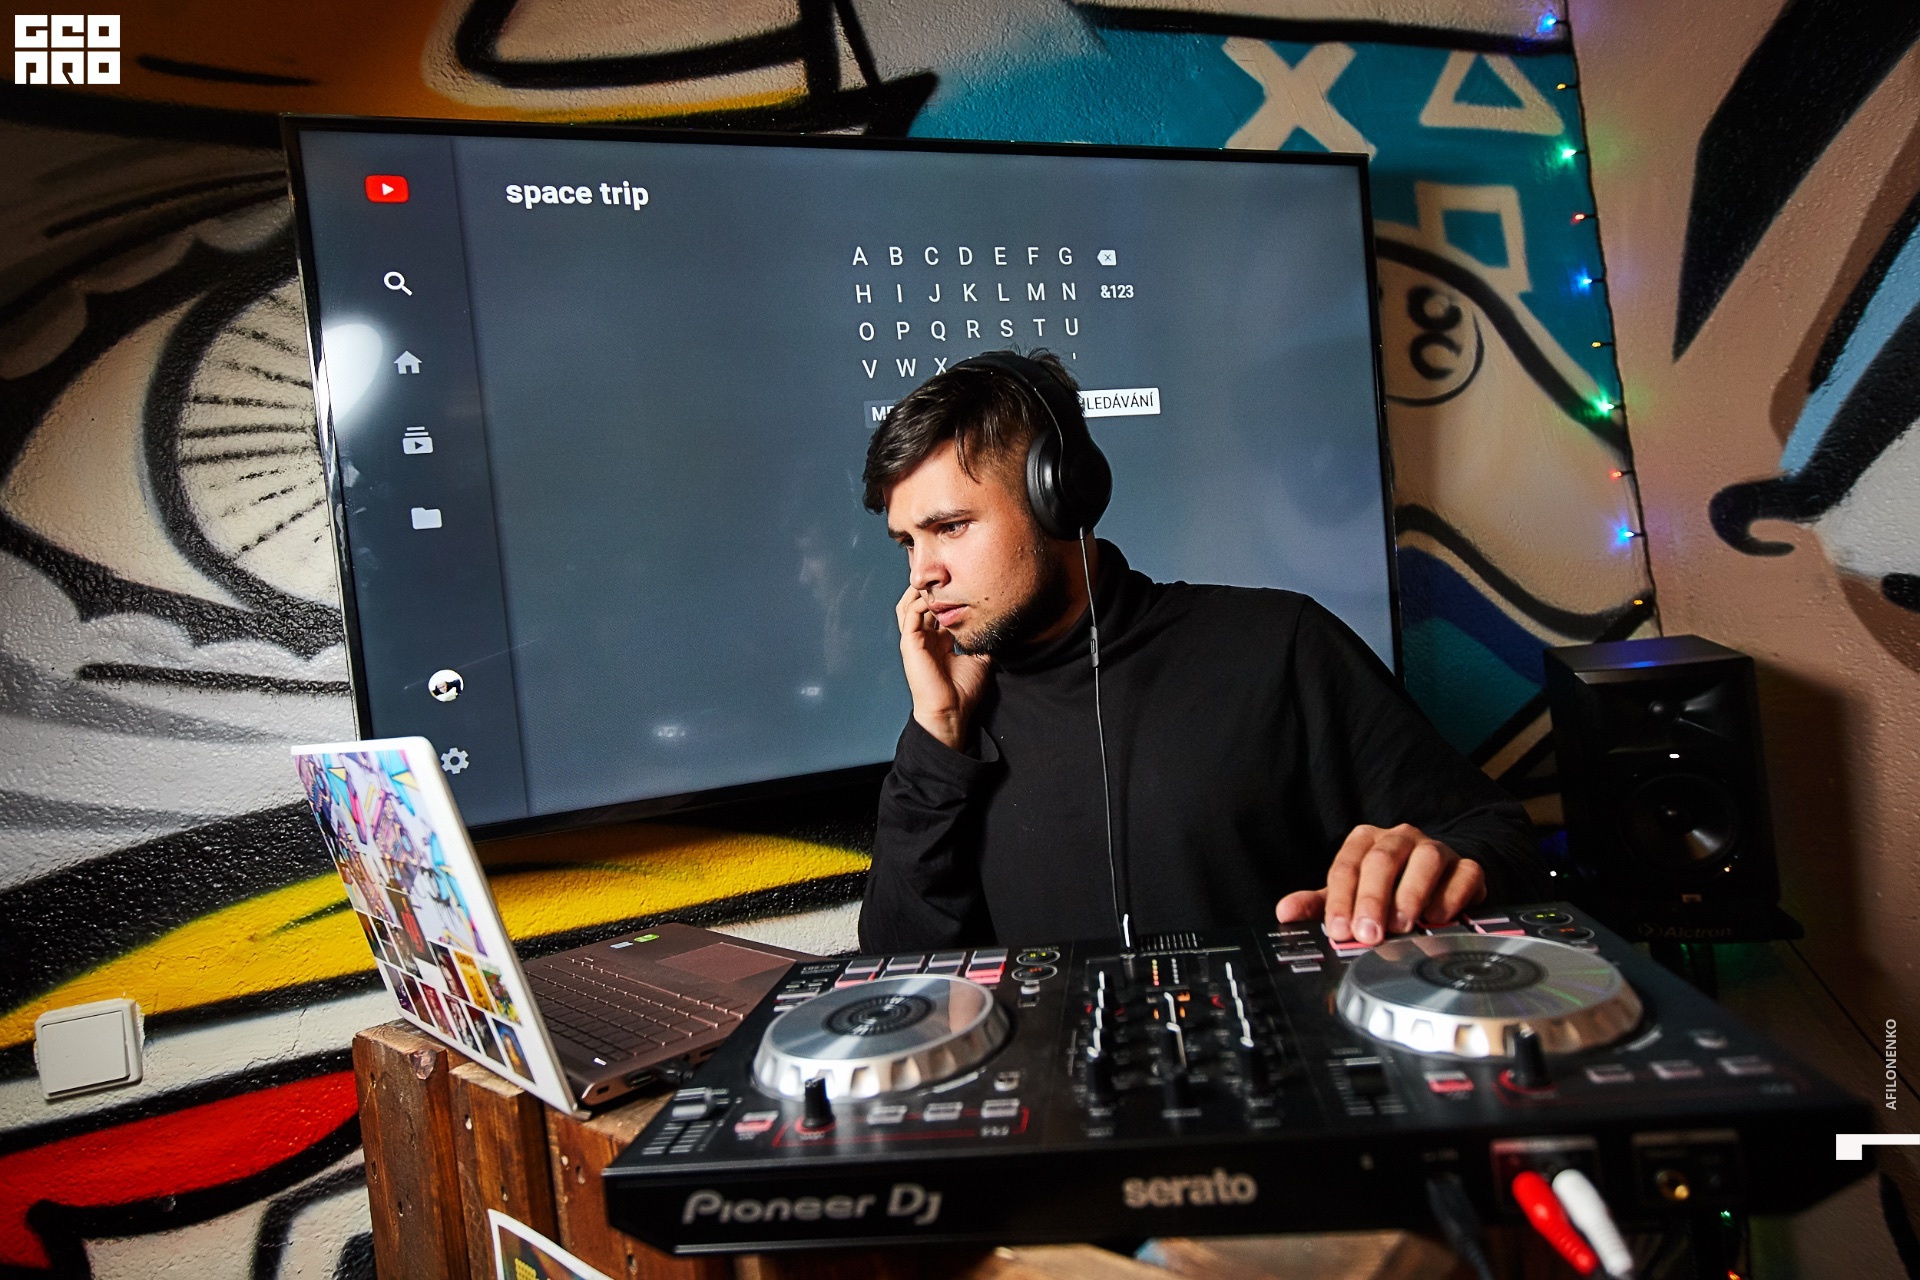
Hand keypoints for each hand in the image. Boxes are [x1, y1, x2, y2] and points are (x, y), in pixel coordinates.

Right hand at [896, 585, 992, 750]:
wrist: (951, 711)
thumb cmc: (963, 691)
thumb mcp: (980, 658)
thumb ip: (981, 638)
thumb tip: (994, 623)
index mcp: (938, 642)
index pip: (936, 611)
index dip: (946, 596)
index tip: (962, 582)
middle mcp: (925, 639)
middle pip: (919, 604)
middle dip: (929, 588)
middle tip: (944, 573)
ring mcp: (915, 641)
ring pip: (908, 605)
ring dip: (920, 591)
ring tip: (935, 581)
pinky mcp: (910, 644)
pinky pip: (909, 615)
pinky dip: (919, 602)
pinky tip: (933, 598)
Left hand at [1274, 823, 1485, 943]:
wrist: (1439, 878)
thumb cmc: (1388, 888)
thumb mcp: (1350, 894)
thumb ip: (1319, 904)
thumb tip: (1285, 912)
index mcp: (1366, 841)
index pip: (1347, 866)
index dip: (1340, 899)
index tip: (1338, 930)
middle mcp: (1400, 838)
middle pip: (1382, 860)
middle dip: (1373, 899)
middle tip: (1369, 933)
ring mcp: (1436, 849)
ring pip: (1425, 862)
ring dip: (1411, 895)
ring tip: (1403, 926)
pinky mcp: (1467, 866)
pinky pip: (1464, 874)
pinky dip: (1451, 897)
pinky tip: (1438, 918)